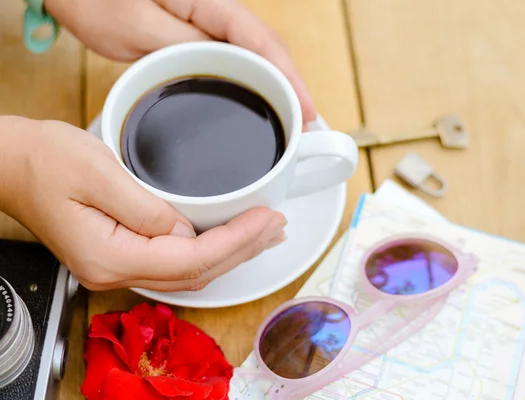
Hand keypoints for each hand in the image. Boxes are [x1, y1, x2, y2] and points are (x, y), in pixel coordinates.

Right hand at [0, 116, 286, 291]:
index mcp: (113, 256)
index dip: (238, 240)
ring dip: (232, 252)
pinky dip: (209, 250)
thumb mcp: (99, 173)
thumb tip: (187, 232)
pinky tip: (227, 239)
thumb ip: (148, 209)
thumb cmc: (44, 160)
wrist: (9, 163)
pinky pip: (176, 261)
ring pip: (190, 271)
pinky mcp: (120, 253)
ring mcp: (117, 266)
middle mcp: (117, 271)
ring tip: (266, 235)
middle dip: (244, 249)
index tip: (269, 218)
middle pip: (198, 271)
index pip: (194, 258)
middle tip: (278, 226)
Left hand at [45, 0, 316, 123]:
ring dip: (274, 88)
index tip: (306, 109)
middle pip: (267, 49)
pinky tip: (257, 106)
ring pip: (253, 57)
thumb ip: (187, 48)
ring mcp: (207, 24)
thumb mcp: (140, 28)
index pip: (260, 39)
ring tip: (291, 122)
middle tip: (306, 127)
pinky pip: (233, 60)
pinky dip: (250, 84)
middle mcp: (215, 10)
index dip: (289, 76)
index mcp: (208, 1)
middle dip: (290, 86)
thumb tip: (229, 72)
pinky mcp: (197, 37)